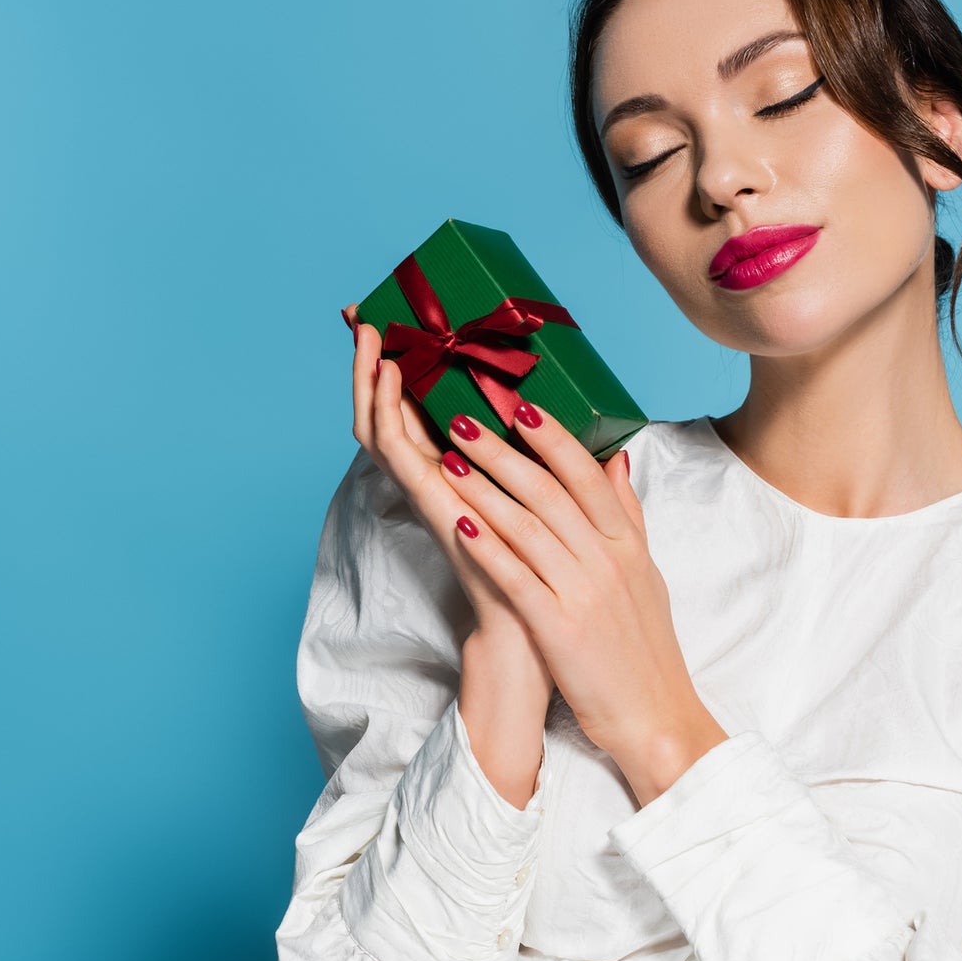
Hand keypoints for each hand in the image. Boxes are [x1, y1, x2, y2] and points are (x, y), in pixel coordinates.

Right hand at [344, 304, 552, 702]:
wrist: (542, 643)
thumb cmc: (554, 587)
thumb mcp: (568, 515)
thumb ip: (570, 474)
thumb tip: (597, 437)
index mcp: (466, 479)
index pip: (422, 411)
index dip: (405, 368)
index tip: (395, 322)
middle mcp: (441, 486)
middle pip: (392, 414)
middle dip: (375, 365)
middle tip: (364, 316)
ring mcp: (433, 499)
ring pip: (385, 430)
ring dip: (373, 381)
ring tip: (369, 336)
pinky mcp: (435, 515)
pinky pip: (401, 463)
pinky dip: (390, 421)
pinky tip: (391, 385)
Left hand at [428, 390, 726, 794]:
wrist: (657, 718)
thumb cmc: (645, 649)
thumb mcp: (646, 575)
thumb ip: (628, 516)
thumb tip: (617, 459)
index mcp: (626, 545)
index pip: (587, 475)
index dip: (551, 437)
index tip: (518, 405)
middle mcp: (606, 560)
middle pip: (549, 490)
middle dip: (502, 450)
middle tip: (462, 417)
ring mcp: (583, 593)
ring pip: (527, 526)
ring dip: (483, 488)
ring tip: (446, 457)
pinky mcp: (559, 628)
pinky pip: (517, 577)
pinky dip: (487, 547)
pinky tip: (457, 522)